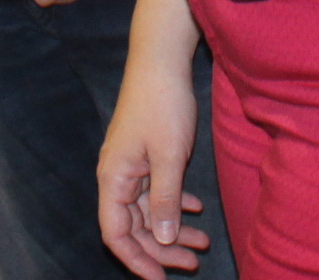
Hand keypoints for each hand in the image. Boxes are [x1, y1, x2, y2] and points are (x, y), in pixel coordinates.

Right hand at [96, 33, 210, 276]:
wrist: (161, 60)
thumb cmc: (162, 105)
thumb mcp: (169, 156)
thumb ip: (165, 199)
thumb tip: (164, 240)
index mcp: (114, 179)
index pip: (116, 234)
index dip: (137, 260)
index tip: (161, 279)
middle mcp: (118, 176)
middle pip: (135, 226)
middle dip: (163, 249)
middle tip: (195, 262)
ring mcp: (131, 165)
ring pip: (150, 209)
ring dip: (174, 227)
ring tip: (203, 241)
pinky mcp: (145, 154)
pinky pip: (157, 189)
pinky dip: (176, 202)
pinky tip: (197, 206)